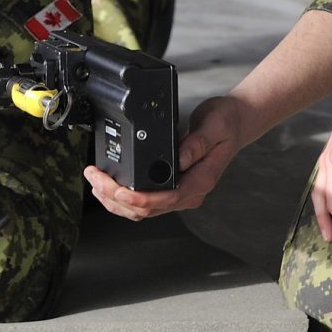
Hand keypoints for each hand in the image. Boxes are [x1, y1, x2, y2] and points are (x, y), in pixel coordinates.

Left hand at [85, 95, 245, 220]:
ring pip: (143, 210)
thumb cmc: (226, 123)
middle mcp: (190, 192)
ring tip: (95, 181)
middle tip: (95, 179)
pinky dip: (124, 196)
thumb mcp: (214, 126)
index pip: (166, 200)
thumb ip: (196, 144)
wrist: (236, 122)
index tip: (117, 190)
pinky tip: (110, 185)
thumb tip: (177, 160)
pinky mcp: (172, 187)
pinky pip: (145, 200)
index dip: (138, 199)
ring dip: (116, 200)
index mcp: (200, 181)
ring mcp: (180, 192)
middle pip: (148, 209)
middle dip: (116, 198)